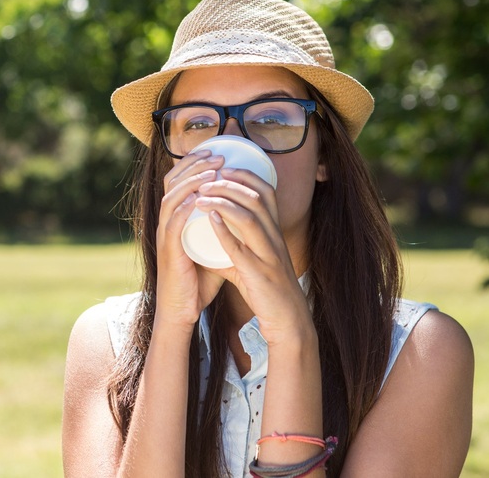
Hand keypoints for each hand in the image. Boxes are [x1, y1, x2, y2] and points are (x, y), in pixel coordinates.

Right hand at [154, 150, 226, 329]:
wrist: (183, 310)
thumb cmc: (198, 282)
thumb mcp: (212, 249)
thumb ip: (223, 231)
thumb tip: (246, 215)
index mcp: (175, 220)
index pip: (179, 182)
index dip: (195, 164)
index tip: (216, 153)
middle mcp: (166, 223)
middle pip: (172, 182)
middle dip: (194, 165)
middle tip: (216, 155)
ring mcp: (165, 237)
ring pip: (171, 199)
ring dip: (191, 183)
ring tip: (211, 172)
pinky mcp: (168, 252)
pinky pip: (172, 224)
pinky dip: (184, 209)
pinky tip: (198, 199)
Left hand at [194, 167, 313, 343]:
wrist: (287, 320)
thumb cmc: (266, 290)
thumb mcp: (250, 263)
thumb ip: (231, 248)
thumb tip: (209, 235)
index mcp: (274, 233)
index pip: (266, 192)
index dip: (246, 176)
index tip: (224, 167)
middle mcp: (274, 238)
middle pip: (257, 198)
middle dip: (231, 183)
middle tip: (207, 178)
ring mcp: (268, 255)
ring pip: (250, 218)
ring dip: (224, 202)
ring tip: (201, 195)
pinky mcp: (260, 274)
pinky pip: (241, 249)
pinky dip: (225, 232)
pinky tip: (210, 220)